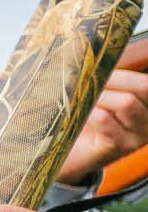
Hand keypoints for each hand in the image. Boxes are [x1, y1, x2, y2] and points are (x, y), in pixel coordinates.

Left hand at [58, 68, 147, 184]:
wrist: (70, 155)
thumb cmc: (85, 121)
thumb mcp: (99, 97)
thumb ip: (103, 80)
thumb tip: (90, 56)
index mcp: (146, 105)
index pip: (146, 84)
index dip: (123, 73)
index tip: (97, 69)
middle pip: (143, 88)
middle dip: (112, 80)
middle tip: (86, 82)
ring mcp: (139, 135)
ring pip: (126, 102)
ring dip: (98, 96)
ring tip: (81, 102)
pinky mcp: (121, 146)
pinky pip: (105, 119)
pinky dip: (88, 112)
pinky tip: (78, 117)